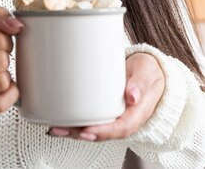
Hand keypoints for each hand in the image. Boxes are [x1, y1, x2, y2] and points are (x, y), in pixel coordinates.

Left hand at [49, 52, 164, 141]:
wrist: (149, 71)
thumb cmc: (148, 72)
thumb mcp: (148, 72)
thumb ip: (140, 83)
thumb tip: (132, 96)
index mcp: (137, 113)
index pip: (121, 128)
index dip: (103, 131)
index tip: (87, 130)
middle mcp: (124, 119)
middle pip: (102, 132)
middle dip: (81, 133)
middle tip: (62, 129)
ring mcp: (113, 116)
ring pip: (94, 128)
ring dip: (73, 130)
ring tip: (55, 127)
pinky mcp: (104, 110)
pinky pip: (90, 119)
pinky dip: (75, 122)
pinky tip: (60, 119)